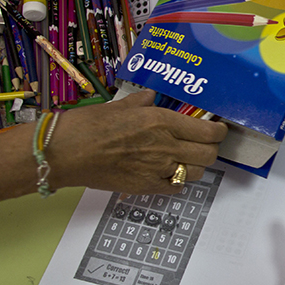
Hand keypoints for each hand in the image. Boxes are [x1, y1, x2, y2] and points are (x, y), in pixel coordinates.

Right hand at [50, 89, 228, 193]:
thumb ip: (141, 103)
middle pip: (208, 154)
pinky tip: (167, 174)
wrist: (65, 153)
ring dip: (194, 165)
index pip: (208, 132)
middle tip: (204, 144)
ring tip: (185, 159)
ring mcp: (158, 169)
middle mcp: (166, 145)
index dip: (219, 132)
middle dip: (211, 149)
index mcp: (161, 121)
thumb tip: (152, 97)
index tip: (218, 130)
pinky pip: (175, 187)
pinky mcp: (146, 187)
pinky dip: (176, 181)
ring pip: (195, 172)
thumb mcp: (118, 106)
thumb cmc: (87, 126)